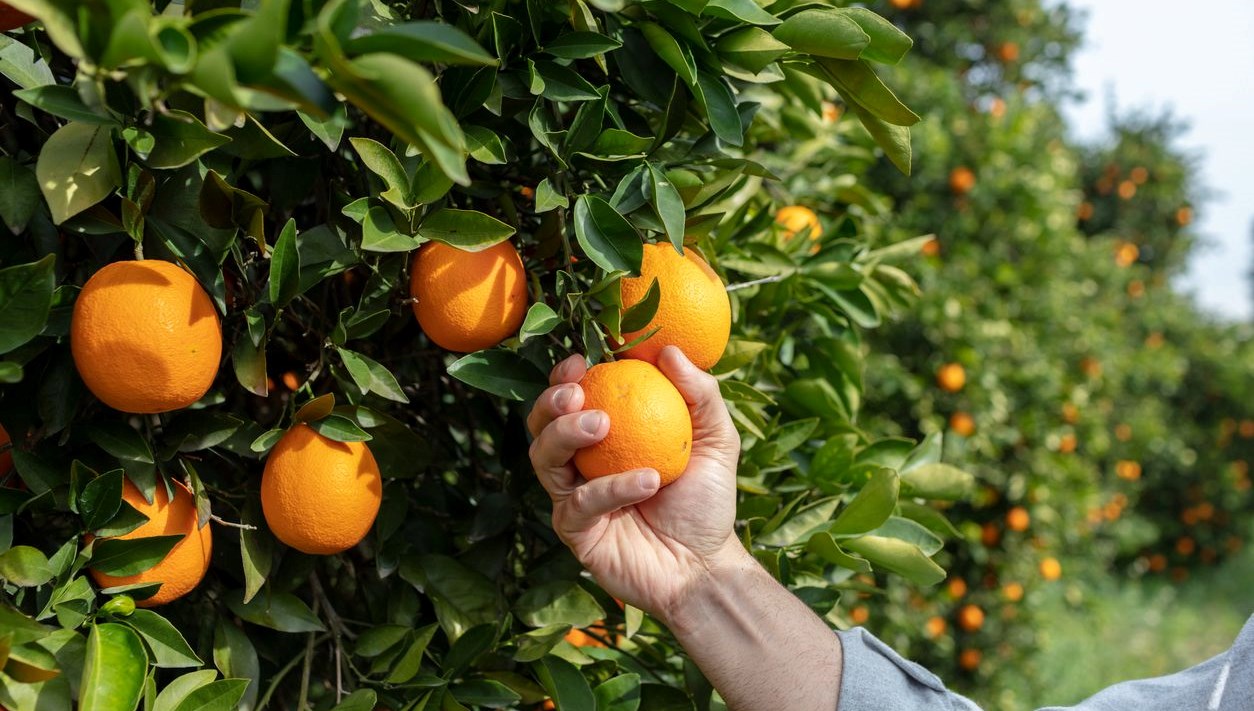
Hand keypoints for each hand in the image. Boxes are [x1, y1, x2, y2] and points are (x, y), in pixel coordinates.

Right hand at [526, 345, 742, 619]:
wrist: (705, 566)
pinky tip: (647, 480)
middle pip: (541, 426)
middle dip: (550, 402)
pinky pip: (578, 504)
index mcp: (605, 437)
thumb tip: (669, 351)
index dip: (565, 376)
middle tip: (577, 393)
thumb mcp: (716, 439)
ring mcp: (573, 498)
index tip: (582, 361)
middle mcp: (580, 465)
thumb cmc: (706, 500)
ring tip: (603, 424)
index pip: (571, 399)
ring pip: (544, 459)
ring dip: (567, 435)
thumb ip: (699, 393)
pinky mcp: (575, 532)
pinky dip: (611, 488)